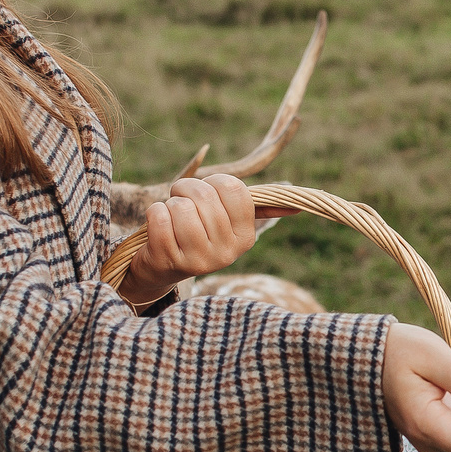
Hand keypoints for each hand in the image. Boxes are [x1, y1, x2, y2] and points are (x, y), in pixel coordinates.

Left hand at [120, 176, 270, 305]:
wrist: (161, 268)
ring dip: (169, 203)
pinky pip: (159, 216)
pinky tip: (158, 229)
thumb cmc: (195, 232)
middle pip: (204, 193)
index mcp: (245, 238)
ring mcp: (198, 260)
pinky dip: (154, 213)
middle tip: (181, 202)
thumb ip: (256, 209)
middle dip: (185, 189)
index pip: (233, 188)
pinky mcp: (168, 260)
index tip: (206, 194)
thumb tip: (297, 208)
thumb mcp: (226, 223)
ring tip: (171, 219)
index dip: (213, 183)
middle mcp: (227, 252)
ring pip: (180, 205)